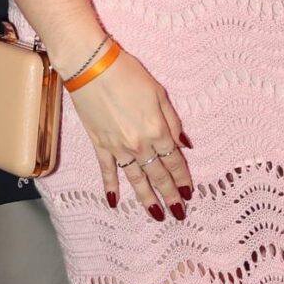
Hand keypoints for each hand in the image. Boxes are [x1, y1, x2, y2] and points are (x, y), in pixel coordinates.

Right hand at [73, 52, 190, 217]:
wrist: (92, 69)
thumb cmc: (128, 75)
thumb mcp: (160, 94)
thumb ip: (173, 121)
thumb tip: (184, 144)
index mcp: (158, 130)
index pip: (174, 160)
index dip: (183, 178)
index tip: (190, 193)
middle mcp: (139, 144)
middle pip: (158, 174)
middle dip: (170, 195)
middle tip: (179, 213)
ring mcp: (118, 148)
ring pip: (136, 179)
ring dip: (147, 198)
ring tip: (157, 215)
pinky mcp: (99, 145)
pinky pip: (107, 171)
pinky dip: (110, 187)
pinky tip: (114, 202)